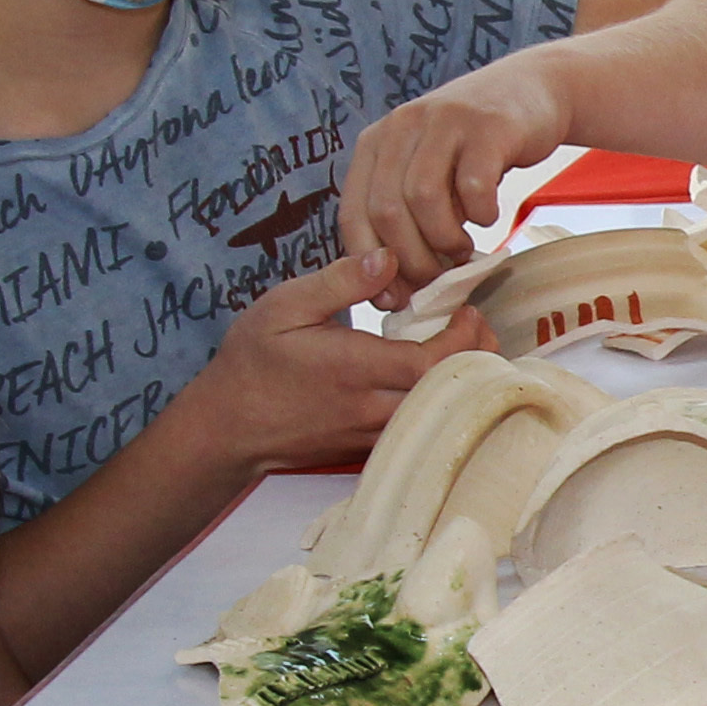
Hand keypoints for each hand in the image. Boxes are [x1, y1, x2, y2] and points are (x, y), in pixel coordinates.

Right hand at [168, 246, 491, 476]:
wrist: (227, 426)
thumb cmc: (253, 361)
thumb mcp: (285, 306)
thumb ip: (340, 282)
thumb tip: (388, 257)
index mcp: (356, 368)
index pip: (435, 359)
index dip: (464, 335)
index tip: (468, 309)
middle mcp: (371, 408)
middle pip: (450, 391)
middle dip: (477, 358)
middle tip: (479, 326)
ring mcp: (372, 434)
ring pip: (439, 414)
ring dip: (461, 382)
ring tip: (466, 349)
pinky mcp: (367, 448)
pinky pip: (418, 429)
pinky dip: (438, 402)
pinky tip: (435, 378)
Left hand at [340, 52, 573, 282]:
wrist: (531, 90)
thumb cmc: (473, 148)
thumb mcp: (426, 172)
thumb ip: (404, 217)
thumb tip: (392, 290)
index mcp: (375, 144)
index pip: (353, 215)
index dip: (372, 265)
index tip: (397, 296)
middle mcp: (400, 128)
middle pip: (387, 212)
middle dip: (413, 260)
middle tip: (438, 279)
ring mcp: (443, 123)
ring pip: (423, 200)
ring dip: (445, 240)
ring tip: (463, 251)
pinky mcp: (486, 127)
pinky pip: (472, 185)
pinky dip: (480, 214)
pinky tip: (487, 217)